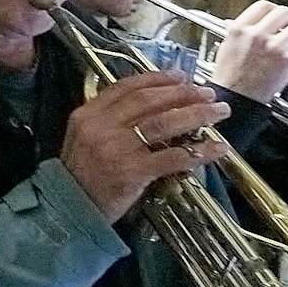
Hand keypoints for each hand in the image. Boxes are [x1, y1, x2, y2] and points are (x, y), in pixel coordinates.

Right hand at [60, 70, 232, 221]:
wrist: (69, 209)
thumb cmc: (82, 175)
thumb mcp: (85, 137)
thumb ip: (110, 119)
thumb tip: (153, 105)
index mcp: (89, 114)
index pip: (127, 87)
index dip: (158, 79)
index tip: (182, 76)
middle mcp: (101, 126)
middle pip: (150, 101)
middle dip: (184, 94)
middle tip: (208, 94)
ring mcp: (116, 149)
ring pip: (164, 123)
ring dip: (197, 115)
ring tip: (218, 112)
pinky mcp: (132, 172)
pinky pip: (172, 157)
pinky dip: (198, 151)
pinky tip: (216, 148)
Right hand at [210, 1, 287, 102]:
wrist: (235, 100)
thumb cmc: (228, 80)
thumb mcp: (226, 48)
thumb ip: (241, 34)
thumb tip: (249, 25)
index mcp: (239, 29)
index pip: (264, 6)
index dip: (274, 10)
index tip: (278, 17)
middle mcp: (257, 34)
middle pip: (285, 12)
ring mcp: (274, 46)